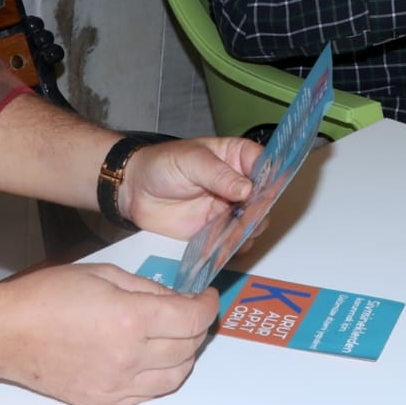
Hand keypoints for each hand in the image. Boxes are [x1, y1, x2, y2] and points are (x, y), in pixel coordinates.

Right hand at [0, 263, 220, 404]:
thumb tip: (176, 298)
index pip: (193, 319)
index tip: (206, 297)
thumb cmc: (47, 296)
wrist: (6, 333)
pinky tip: (150, 357)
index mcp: (131, 320)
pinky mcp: (102, 401)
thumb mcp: (104, 274)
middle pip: (189, 349)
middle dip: (198, 327)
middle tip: (191, 311)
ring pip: (175, 378)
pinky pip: (147, 394)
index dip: (208, 306)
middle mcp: (128, 358)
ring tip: (175, 336)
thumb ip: (147, 288)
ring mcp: (115, 385)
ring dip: (184, 355)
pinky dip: (159, 376)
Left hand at [121, 136, 260, 238]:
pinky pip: (233, 242)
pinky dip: (233, 247)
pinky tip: (226, 247)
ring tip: (236, 233)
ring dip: (249, 230)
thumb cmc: (161, 165)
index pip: (265, 164)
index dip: (271, 176)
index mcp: (236, 157)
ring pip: (253, 223)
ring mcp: (228, 210)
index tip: (268, 190)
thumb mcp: (191, 161)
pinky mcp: (215, 232)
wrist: (134, 191)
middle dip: (261, 208)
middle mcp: (237, 185)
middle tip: (249, 216)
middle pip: (264, 198)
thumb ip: (219, 175)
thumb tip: (247, 189)